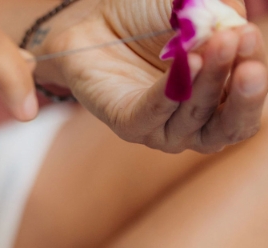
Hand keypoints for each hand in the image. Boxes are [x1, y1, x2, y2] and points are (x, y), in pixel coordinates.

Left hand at [33, 0, 267, 152]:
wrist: (99, 24)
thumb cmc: (153, 19)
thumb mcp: (197, 9)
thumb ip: (224, 13)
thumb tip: (245, 18)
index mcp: (222, 101)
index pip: (248, 99)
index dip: (256, 75)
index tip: (250, 34)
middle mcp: (197, 123)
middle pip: (230, 123)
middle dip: (243, 89)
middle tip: (245, 43)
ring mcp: (162, 130)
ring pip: (194, 117)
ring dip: (209, 79)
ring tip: (218, 41)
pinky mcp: (129, 126)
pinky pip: (154, 113)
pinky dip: (172, 89)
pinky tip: (186, 60)